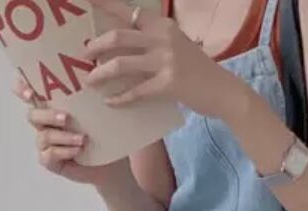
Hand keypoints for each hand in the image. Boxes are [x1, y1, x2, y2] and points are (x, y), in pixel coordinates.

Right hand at [13, 83, 128, 186]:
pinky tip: (77, 151)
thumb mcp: (97, 106)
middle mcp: (44, 122)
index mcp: (51, 104)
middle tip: (66, 118)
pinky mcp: (50, 161)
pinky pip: (48, 156)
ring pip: (42, 136)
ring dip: (62, 137)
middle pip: (33, 115)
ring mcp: (45, 142)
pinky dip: (63, 152)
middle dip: (47, 116)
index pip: (28, 91)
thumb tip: (95, 58)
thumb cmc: (103, 131)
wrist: (112, 161)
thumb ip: (88, 86)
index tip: (30, 91)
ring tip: (82, 139)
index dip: (22, 89)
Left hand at [83, 0, 235, 117]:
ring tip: (90, 81)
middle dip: (96, 46)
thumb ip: (152, 41)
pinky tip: (110, 103)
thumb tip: (121, 47)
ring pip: (121, 63)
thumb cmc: (197, 71)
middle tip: (84, 55)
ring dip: (101, 73)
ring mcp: (165, 60)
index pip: (128, 11)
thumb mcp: (176, 45)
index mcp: (162, 25)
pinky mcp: (168, 84)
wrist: (223, 91)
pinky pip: (136, 91)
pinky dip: (120, 98)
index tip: (87, 1)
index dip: (106, 5)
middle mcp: (162, 38)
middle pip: (118, 36)